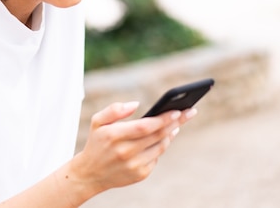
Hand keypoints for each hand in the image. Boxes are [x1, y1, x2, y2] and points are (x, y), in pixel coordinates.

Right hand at [69, 102, 196, 193]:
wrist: (90, 173)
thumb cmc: (97, 142)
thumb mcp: (97, 121)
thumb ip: (114, 110)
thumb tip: (136, 104)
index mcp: (114, 136)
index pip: (145, 126)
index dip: (163, 118)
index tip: (177, 110)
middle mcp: (125, 152)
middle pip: (157, 135)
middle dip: (176, 122)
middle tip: (189, 112)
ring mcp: (134, 165)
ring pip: (161, 146)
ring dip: (171, 134)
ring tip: (177, 124)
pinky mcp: (140, 175)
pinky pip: (157, 157)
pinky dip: (162, 146)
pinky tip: (165, 137)